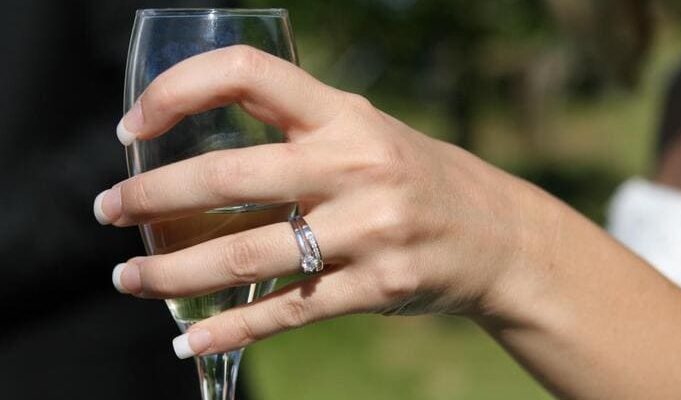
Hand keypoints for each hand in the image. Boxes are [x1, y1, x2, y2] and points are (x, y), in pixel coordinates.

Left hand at [94, 45, 552, 357]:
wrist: (497, 234)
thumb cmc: (414, 178)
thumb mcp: (365, 133)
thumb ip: (300, 130)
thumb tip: (210, 145)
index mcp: (346, 116)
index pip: (248, 74)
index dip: (179, 90)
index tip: (135, 125)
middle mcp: (356, 165)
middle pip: (229, 175)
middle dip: (151, 194)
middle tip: (108, 210)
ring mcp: (369, 230)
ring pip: (248, 255)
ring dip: (173, 270)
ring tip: (128, 276)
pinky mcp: (377, 287)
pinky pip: (288, 311)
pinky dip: (230, 328)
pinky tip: (189, 337)